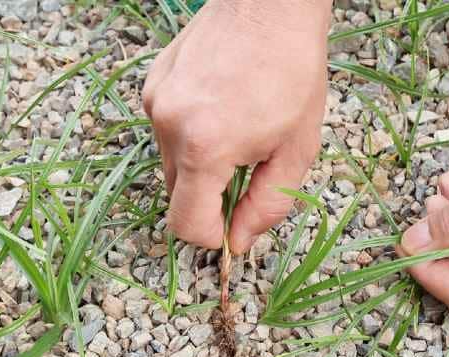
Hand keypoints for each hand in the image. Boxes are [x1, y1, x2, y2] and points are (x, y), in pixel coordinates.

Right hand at [142, 0, 330, 252]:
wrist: (269, 6)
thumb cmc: (293, 73)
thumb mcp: (296, 149)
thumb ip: (267, 205)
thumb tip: (239, 241)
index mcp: (205, 148)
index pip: (186, 224)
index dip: (212, 236)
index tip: (233, 225)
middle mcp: (169, 126)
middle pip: (177, 195)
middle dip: (210, 196)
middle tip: (248, 167)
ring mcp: (155, 102)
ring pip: (171, 162)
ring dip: (201, 162)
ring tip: (236, 128)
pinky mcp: (152, 84)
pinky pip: (167, 129)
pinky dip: (190, 132)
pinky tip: (220, 106)